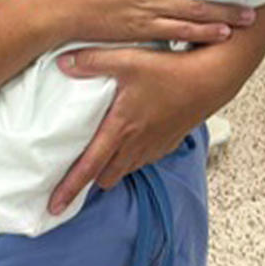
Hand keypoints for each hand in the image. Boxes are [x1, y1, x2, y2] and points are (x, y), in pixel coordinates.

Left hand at [47, 46, 207, 214]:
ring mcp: (154, 147)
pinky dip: (131, 157)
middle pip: (106, 177)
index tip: (54, 205)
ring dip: (111, 168)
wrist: (211, 80)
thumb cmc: (171, 71)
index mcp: (121, 129)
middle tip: (75, 172)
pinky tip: (129, 140)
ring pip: (125, 170)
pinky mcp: (167, 143)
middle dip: (90, 179)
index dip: (69, 188)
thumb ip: (91, 61)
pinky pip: (143, 160)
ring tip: (101, 155)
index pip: (88, 167)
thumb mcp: (126, 59)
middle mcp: (136, 144)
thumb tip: (63, 62)